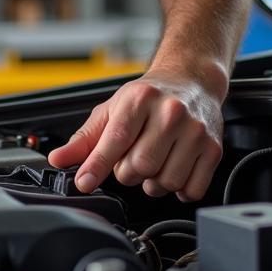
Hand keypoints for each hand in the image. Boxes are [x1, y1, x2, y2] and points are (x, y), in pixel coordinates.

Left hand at [47, 73, 224, 200]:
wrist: (190, 80)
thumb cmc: (147, 97)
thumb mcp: (111, 110)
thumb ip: (84, 139)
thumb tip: (58, 160)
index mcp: (140, 99)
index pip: (115, 139)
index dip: (97, 165)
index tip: (84, 182)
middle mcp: (170, 112)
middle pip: (140, 166)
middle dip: (127, 172)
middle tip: (130, 159)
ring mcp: (195, 131)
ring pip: (165, 181)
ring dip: (152, 183)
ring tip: (151, 164)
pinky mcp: (213, 148)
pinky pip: (192, 189)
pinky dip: (178, 190)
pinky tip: (172, 170)